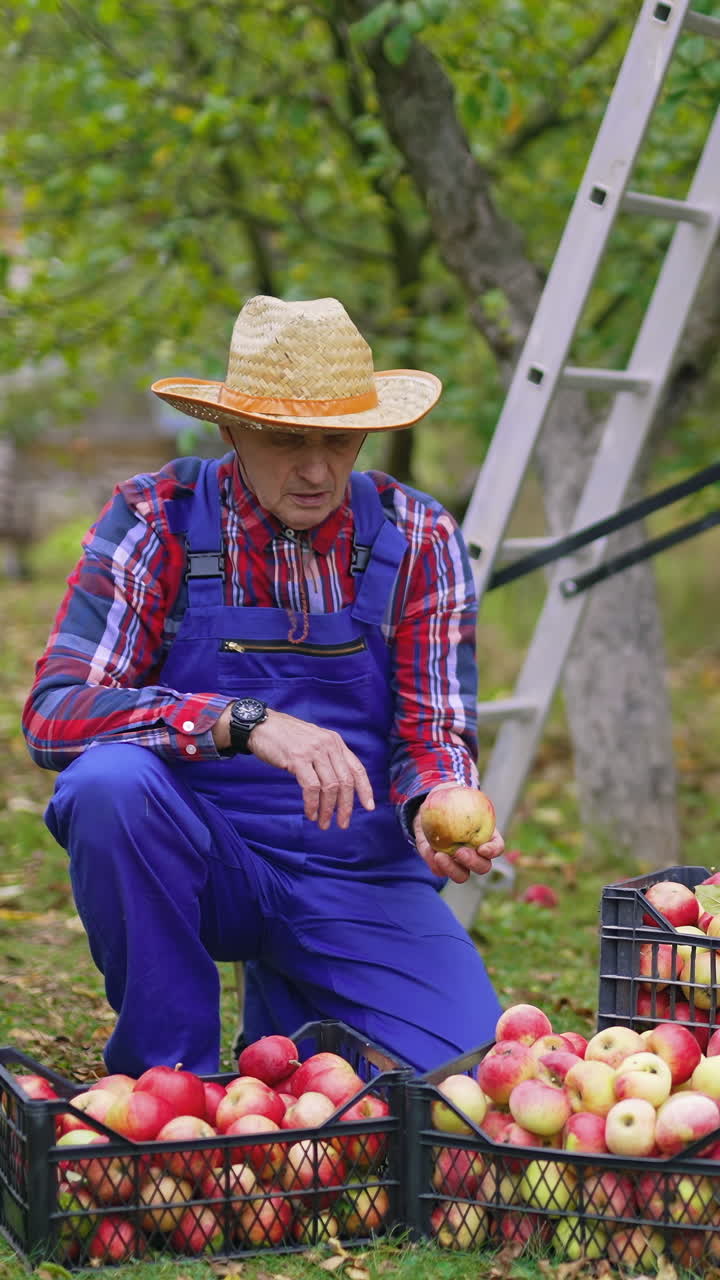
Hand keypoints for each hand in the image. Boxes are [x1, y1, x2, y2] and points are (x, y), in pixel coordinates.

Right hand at [243, 709, 374, 829]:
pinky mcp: (298, 759)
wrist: (260, 725)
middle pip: (345, 781)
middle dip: (346, 806)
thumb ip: (327, 757)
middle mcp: (328, 745)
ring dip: (328, 809)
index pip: (357, 768)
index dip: (365, 789)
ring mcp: (314, 751)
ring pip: (330, 787)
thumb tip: (338, 785)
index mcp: (335, 742)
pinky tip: (310, 813)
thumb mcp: (313, 741)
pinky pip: (312, 788)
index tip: (369, 807)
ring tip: (323, 823)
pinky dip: (312, 804)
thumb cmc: (285, 737)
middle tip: (342, 824)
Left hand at [412, 782, 504, 883]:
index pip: (497, 848)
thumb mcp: (454, 790)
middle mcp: (476, 855)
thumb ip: (457, 791)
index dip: (493, 851)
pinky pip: (438, 870)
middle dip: (473, 863)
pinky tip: (429, 850)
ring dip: (452, 869)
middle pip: (482, 867)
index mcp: (487, 837)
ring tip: (440, 856)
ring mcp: (459, 863)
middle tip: (460, 851)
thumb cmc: (448, 798)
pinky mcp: (441, 865)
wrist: (430, 809)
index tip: (482, 848)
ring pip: (461, 876)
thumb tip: (459, 789)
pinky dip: (433, 863)